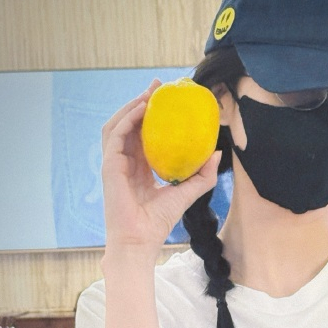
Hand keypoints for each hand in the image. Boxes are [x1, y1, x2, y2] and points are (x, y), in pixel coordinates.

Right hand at [101, 81, 220, 254]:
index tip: (166, 99)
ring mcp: (114, 163)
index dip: (152, 115)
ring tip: (149, 93)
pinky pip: (115, 135)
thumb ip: (203, 175)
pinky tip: (142, 109)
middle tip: (158, 86)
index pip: (142, 134)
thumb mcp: (187, 193)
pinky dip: (127, 119)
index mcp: (138, 167)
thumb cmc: (159, 222)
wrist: (141, 240)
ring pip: (118, 125)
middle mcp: (125, 162)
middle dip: (141, 102)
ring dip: (131, 106)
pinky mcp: (109, 166)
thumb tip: (217, 153)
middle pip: (129, 124)